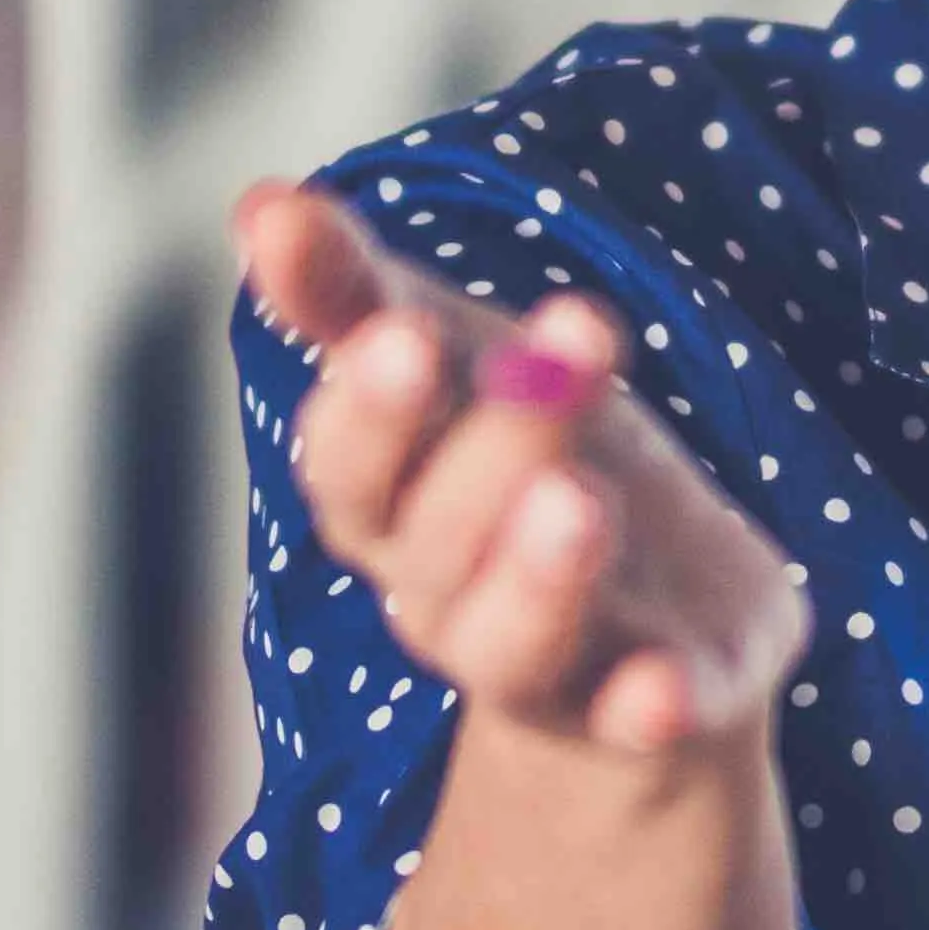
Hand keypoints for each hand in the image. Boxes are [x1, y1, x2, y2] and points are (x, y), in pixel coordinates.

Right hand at [237, 181, 808, 772]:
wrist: (645, 609)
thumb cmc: (516, 450)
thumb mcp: (450, 358)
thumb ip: (356, 294)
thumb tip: (260, 203)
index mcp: (390, 509)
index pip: (351, 469)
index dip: (371, 411)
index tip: (407, 331)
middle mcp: (448, 599)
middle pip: (444, 540)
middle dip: (497, 448)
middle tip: (564, 350)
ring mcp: (551, 665)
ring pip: (517, 644)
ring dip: (542, 581)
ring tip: (582, 500)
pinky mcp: (650, 710)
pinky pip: (640, 726)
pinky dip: (650, 711)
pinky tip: (667, 694)